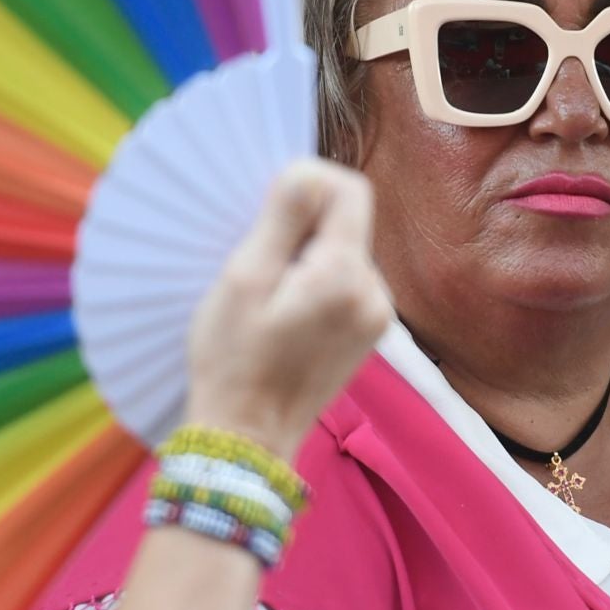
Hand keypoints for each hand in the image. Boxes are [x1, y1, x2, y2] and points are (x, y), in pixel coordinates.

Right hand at [184, 159, 389, 460]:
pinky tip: (282, 312)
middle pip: (347, 221)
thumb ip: (283, 219)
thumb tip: (307, 170)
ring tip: (267, 295)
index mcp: (345, 275)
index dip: (309, 183)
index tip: (268, 210)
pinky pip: (344, 281)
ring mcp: (375, 316)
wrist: (247, 439)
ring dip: (306, 256)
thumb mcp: (245, 279)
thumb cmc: (233, 361)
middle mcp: (374, 293)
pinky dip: (314, 281)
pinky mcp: (367, 332)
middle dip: (302, 227)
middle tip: (257, 262)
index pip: (349, 189)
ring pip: (343, 250)